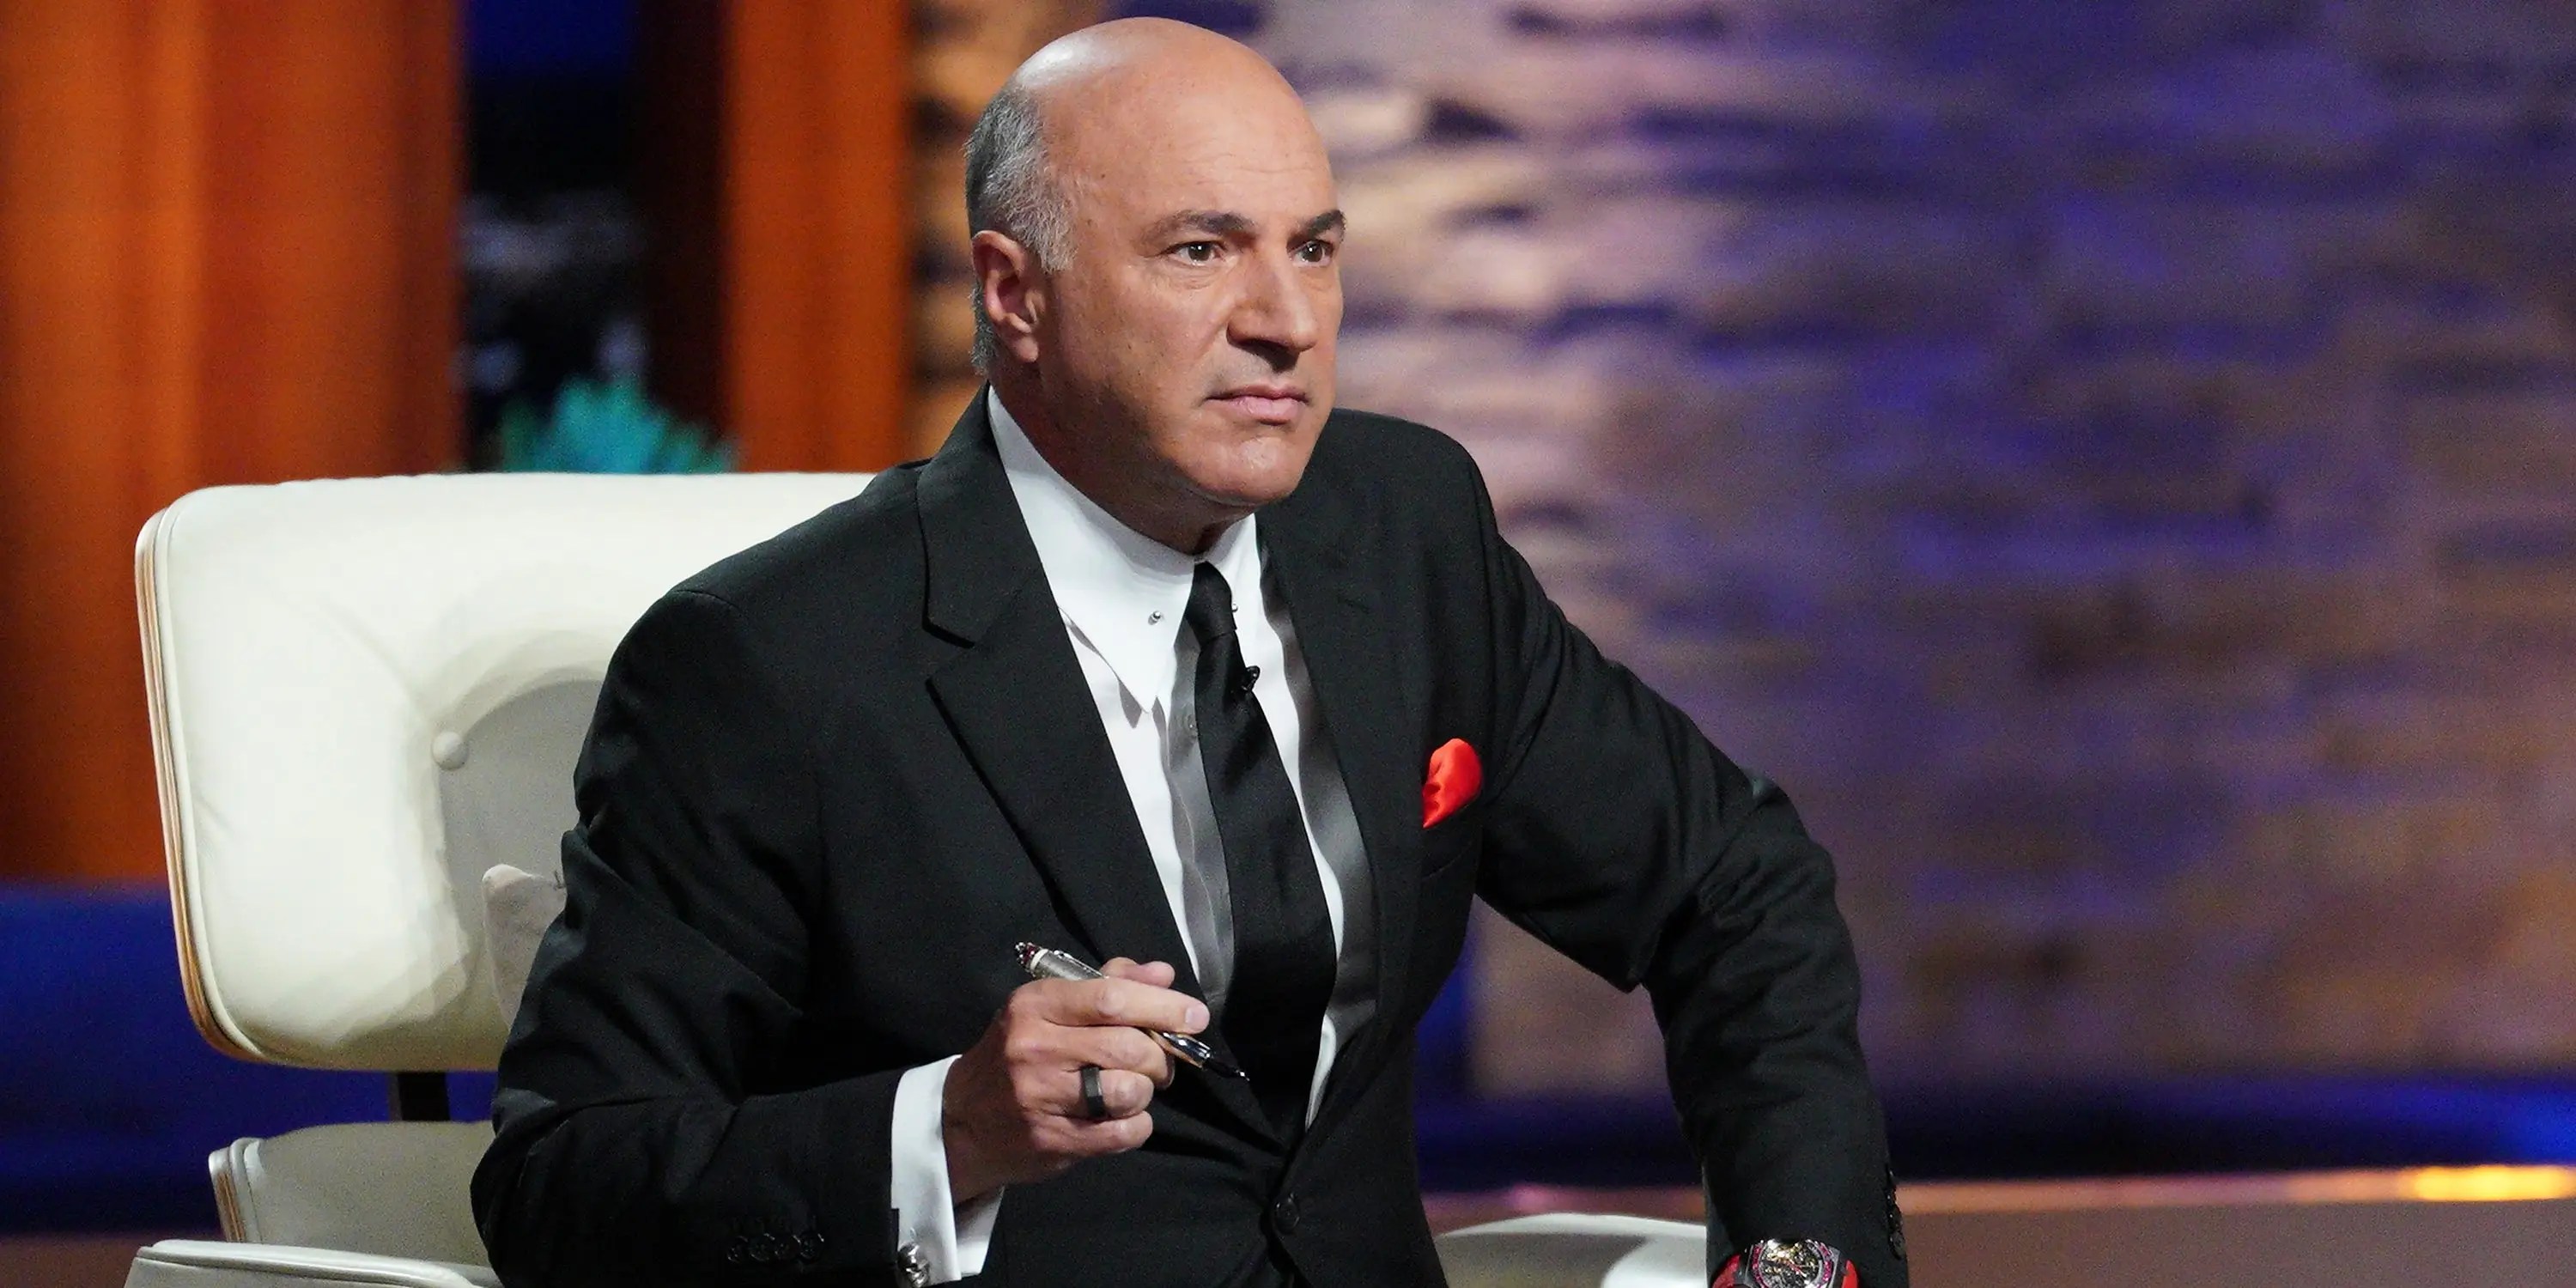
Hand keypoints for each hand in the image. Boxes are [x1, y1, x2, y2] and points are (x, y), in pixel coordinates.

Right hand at [941, 957, 1206, 1201]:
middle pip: (1129, 1047)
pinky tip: (1119, 1119)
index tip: (1195, 1016)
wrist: (963, 1122)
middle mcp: (1034, 1047)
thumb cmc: (1017, 1055)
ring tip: (1130, 1090)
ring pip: (1129, 1091)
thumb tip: (1163, 974)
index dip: (1163, 1007)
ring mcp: (1040, 1097)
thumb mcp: (1049, 1009)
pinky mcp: (1051, 1140)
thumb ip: (1108, 985)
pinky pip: (1123, 1132)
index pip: (1112, 998)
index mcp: (1035, 1005)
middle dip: (1160, 1057)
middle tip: (1159, 1063)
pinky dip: (1136, 1125)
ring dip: (1145, 1092)